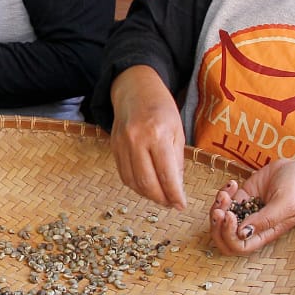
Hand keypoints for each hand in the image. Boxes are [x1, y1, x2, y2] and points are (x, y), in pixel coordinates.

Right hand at [108, 66, 186, 208]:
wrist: (135, 89)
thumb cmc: (162, 108)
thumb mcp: (178, 130)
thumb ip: (177, 160)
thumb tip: (176, 189)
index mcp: (158, 134)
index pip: (166, 174)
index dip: (174, 195)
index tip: (181, 205)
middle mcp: (137, 140)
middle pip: (147, 182)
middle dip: (161, 199)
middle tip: (171, 204)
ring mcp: (122, 144)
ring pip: (133, 182)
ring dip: (148, 195)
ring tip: (160, 197)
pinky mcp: (113, 147)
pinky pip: (123, 175)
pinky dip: (135, 186)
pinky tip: (146, 187)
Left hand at [208, 160, 294, 254]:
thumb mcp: (286, 206)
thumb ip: (265, 220)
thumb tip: (242, 233)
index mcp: (264, 234)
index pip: (239, 246)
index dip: (228, 235)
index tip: (230, 215)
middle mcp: (252, 226)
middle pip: (224, 238)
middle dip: (217, 225)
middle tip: (220, 209)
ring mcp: (245, 211)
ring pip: (220, 219)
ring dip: (217, 207)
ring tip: (226, 192)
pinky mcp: (242, 197)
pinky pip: (224, 201)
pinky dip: (222, 193)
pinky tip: (232, 183)